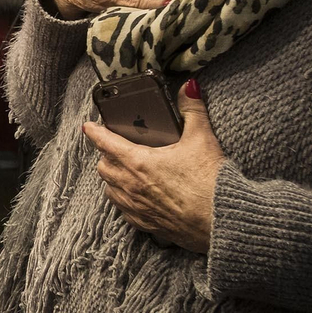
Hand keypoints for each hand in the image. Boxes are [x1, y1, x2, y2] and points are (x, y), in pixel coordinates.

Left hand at [82, 78, 221, 252]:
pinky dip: (123, 201)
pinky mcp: (147, 225)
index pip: (106, 143)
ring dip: (112, 179)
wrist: (223, 222)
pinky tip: (134, 198)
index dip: (95, 133)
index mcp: (138, 162)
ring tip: (122, 171)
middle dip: (105, 156)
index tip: (88, 127)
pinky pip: (124, 212)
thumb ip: (193, 110)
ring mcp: (137, 207)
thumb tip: (189, 87)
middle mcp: (131, 186)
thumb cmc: (210, 181)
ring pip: (110, 191)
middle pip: (104, 168)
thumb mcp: (202, 139)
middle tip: (114, 147)